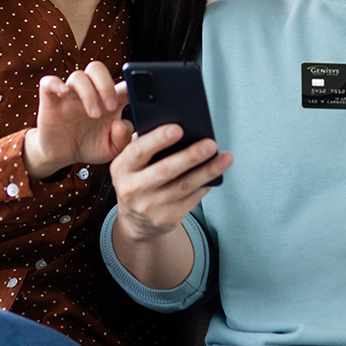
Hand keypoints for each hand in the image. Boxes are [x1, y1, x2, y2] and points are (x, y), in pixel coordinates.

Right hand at [23, 61, 132, 179]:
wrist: (62, 155)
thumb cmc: (90, 146)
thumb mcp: (112, 149)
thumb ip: (123, 139)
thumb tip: (121, 124)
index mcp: (110, 100)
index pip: (122, 82)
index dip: (131, 86)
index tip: (137, 100)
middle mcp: (90, 92)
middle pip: (97, 69)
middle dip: (106, 85)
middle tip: (111, 107)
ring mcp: (70, 94)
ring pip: (78, 76)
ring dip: (88, 93)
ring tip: (94, 114)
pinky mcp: (50, 100)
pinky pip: (48, 82)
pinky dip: (55, 84)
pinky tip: (63, 93)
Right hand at [111, 124, 231, 243]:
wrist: (135, 221)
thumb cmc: (137, 180)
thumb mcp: (129, 163)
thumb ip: (141, 144)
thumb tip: (168, 124)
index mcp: (122, 168)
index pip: (138, 151)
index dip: (158, 139)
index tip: (178, 128)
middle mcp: (132, 189)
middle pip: (165, 170)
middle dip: (190, 156)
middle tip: (210, 144)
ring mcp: (149, 206)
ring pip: (183, 186)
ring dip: (207, 171)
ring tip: (224, 158)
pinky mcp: (166, 219)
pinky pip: (191, 200)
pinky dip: (204, 186)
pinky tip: (216, 174)